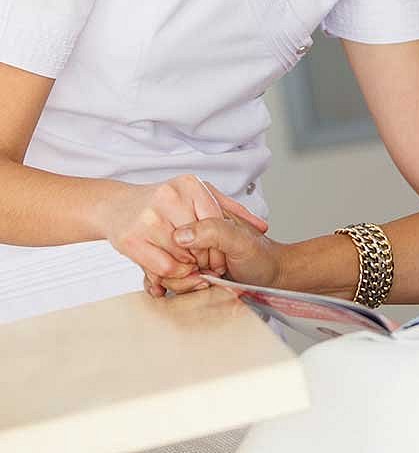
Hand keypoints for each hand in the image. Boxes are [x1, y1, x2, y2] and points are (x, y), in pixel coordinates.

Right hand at [94, 175, 267, 292]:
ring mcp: (147, 218)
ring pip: (182, 258)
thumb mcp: (200, 198)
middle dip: (206, 261)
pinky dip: (172, 276)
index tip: (221, 260)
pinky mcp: (130, 239)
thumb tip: (262, 227)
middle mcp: (168, 197)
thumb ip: (231, 211)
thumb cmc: (163, 205)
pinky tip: (173, 272)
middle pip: (201, 244)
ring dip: (189, 271)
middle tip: (206, 268)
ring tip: (190, 269)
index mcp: (189, 186)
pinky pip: (163, 268)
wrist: (114, 206)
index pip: (216, 223)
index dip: (220, 247)